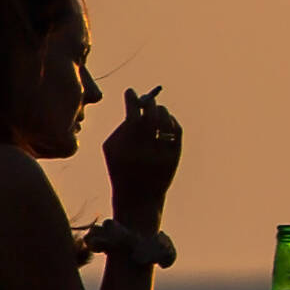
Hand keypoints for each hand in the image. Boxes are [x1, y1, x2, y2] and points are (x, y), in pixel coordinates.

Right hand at [98, 88, 181, 222]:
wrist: (139, 198)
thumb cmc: (122, 169)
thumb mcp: (112, 150)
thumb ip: (121, 127)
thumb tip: (136, 104)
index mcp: (126, 150)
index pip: (131, 118)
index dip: (132, 101)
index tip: (130, 91)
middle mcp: (146, 152)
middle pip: (152, 117)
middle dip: (149, 103)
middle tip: (146, 99)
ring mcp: (163, 154)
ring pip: (166, 121)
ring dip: (161, 111)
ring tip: (155, 109)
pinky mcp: (176, 156)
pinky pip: (176, 130)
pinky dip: (171, 121)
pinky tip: (165, 119)